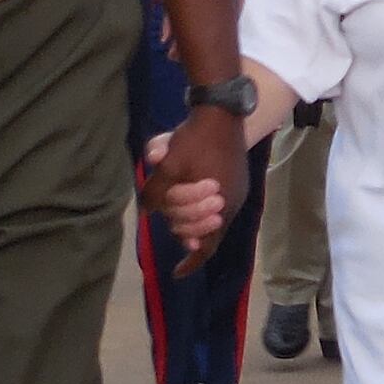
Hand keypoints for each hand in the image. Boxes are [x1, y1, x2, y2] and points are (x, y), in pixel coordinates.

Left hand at [145, 108, 246, 271]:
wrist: (222, 109)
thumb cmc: (196, 140)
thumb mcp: (170, 166)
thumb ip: (157, 193)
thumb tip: (146, 213)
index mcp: (222, 204)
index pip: (208, 245)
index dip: (191, 262)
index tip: (175, 274)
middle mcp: (234, 201)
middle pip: (207, 231)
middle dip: (185, 229)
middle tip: (169, 224)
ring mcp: (237, 188)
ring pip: (212, 215)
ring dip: (191, 215)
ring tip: (174, 209)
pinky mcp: (235, 176)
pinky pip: (218, 201)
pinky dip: (201, 204)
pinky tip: (189, 193)